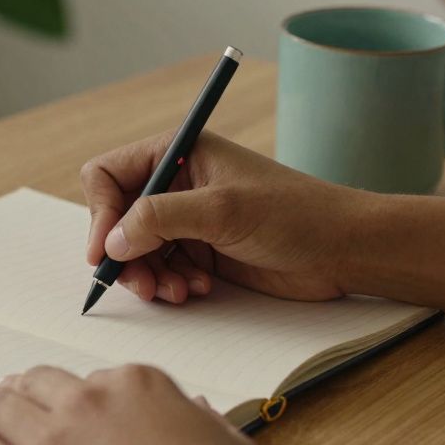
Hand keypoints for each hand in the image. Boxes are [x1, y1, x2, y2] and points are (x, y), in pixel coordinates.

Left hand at [0, 364, 277, 444]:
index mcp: (139, 386)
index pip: (100, 379)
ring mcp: (51, 441)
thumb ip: (206, 425)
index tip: (77, 403)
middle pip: (41, 383)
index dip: (87, 394)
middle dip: (24, 387)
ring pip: (0, 408)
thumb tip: (194, 412)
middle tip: (9, 392)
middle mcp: (88, 402)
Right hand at [81, 130, 368, 303]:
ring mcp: (187, 219)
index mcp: (179, 153)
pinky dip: (169, 284)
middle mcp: (177, 184)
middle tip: (143, 286)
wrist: (344, 249)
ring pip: (136, 251)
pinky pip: (161, 269)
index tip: (104, 253)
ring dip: (148, 276)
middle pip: (116, 219)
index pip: (108, 175)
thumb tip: (111, 241)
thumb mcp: (222, 210)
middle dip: (124, 255)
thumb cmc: (295, 215)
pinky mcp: (200, 251)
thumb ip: (160, 218)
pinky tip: (197, 290)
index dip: (100, 213)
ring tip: (178, 292)